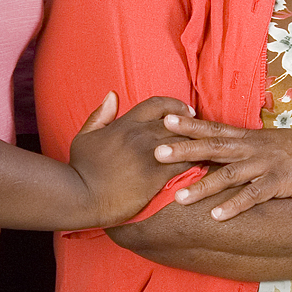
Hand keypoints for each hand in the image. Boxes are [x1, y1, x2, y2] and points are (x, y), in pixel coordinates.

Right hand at [65, 92, 198, 226]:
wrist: (81, 196)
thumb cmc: (81, 169)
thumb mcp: (86, 136)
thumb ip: (101, 115)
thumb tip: (112, 95)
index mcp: (126, 123)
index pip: (158, 104)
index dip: (176, 106)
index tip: (188, 112)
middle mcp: (140, 134)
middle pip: (177, 123)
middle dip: (193, 127)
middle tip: (205, 134)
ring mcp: (150, 154)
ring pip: (184, 142)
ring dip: (198, 145)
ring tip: (209, 150)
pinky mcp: (156, 176)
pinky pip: (185, 165)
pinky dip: (197, 164)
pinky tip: (205, 168)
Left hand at [152, 114, 291, 219]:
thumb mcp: (272, 144)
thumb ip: (248, 148)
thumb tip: (225, 152)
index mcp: (251, 138)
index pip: (214, 128)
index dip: (189, 125)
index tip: (163, 120)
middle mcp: (254, 148)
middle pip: (213, 147)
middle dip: (183, 150)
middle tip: (155, 152)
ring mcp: (266, 164)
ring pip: (229, 174)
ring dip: (203, 186)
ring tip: (178, 198)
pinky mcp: (281, 182)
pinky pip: (254, 195)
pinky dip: (235, 206)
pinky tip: (217, 216)